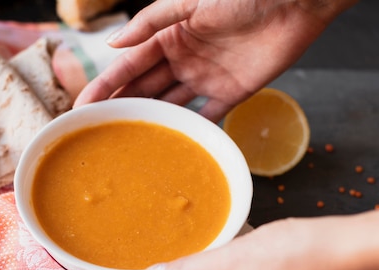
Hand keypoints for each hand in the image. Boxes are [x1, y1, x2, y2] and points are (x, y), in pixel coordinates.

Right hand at [75, 0, 356, 121]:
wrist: (295, 1)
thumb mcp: (190, 1)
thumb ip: (152, 22)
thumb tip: (113, 45)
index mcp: (170, 35)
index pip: (130, 65)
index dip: (106, 86)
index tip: (83, 106)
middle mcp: (184, 58)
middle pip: (147, 88)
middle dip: (123, 109)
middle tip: (99, 134)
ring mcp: (207, 76)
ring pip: (172, 104)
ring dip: (153, 122)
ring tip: (129, 145)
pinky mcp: (234, 91)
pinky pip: (208, 114)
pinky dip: (192, 128)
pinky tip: (173, 144)